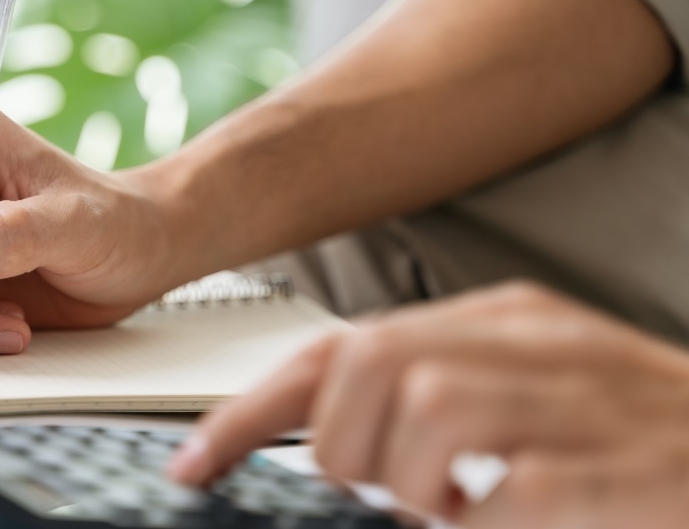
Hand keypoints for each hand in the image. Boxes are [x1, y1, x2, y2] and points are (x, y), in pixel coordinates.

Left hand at [167, 282, 688, 527]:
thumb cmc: (634, 443)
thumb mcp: (529, 398)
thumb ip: (436, 403)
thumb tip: (332, 446)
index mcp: (502, 321)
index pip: (340, 346)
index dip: (251, 409)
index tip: (195, 461)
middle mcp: (534, 342)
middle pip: (366, 363)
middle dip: (338, 445)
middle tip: (380, 493)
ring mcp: (578, 400)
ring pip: (422, 410)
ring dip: (408, 485)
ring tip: (453, 509)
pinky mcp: (616, 470)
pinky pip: (503, 494)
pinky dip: (477, 523)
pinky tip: (499, 523)